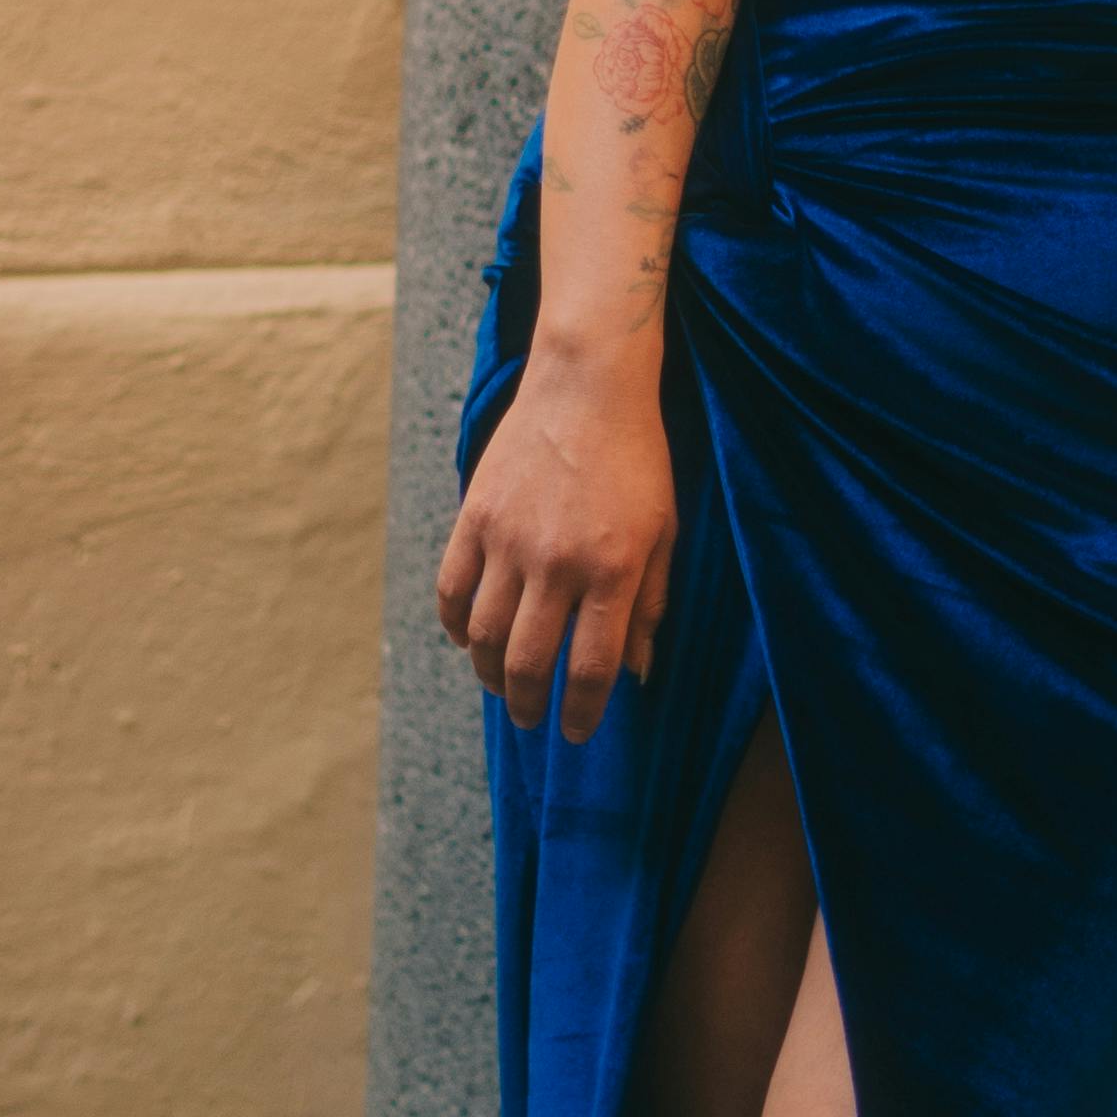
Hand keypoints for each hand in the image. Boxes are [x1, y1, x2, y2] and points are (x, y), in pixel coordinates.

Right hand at [436, 351, 678, 737]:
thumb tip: (638, 672)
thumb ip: (650, 605)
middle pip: (531, 663)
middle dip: (530, 706)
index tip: (576, 732)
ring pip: (485, 636)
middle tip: (532, 720)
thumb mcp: (665, 532)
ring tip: (503, 687)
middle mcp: (557, 563)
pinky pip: (452, 590)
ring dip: (490, 675)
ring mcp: (509, 541)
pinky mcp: (475, 517)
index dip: (582, 713)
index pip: (592, 669)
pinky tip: (469, 640)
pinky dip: (455, 626)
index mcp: (613, 571)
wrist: (588, 384)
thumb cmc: (638, 458)